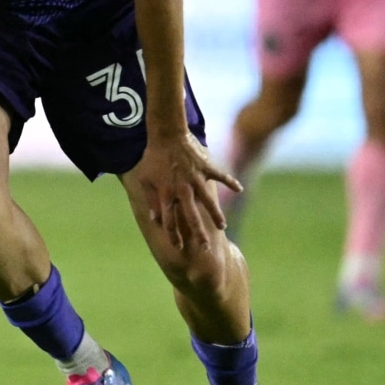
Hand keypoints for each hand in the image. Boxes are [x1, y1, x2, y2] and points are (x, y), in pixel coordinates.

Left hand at [133, 130, 238, 252]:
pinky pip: (221, 177)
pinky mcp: (206, 168)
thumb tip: (154, 219)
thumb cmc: (153, 159)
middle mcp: (182, 190)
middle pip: (191, 216)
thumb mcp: (145, 180)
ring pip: (208, 202)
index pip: (169, 220)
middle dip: (198, 233)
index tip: (178, 248)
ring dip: (216, 215)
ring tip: (223, 227)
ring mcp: (196, 179)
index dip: (173, 235)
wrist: (166, 136)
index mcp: (166, 193)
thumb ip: (152, 200)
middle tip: (206, 248)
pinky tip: (239, 189)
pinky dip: (230, 182)